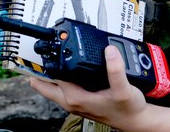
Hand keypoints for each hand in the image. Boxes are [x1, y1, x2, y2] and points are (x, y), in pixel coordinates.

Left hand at [30, 45, 148, 130]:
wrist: (135, 120)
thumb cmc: (128, 109)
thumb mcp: (124, 89)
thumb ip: (116, 70)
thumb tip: (109, 51)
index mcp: (76, 98)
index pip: (53, 77)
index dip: (46, 62)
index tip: (41, 49)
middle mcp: (71, 101)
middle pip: (45, 85)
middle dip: (37, 71)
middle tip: (33, 53)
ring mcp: (75, 102)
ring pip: (53, 88)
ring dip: (47, 75)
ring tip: (43, 57)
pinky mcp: (80, 101)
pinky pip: (62, 88)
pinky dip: (59, 78)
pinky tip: (63, 68)